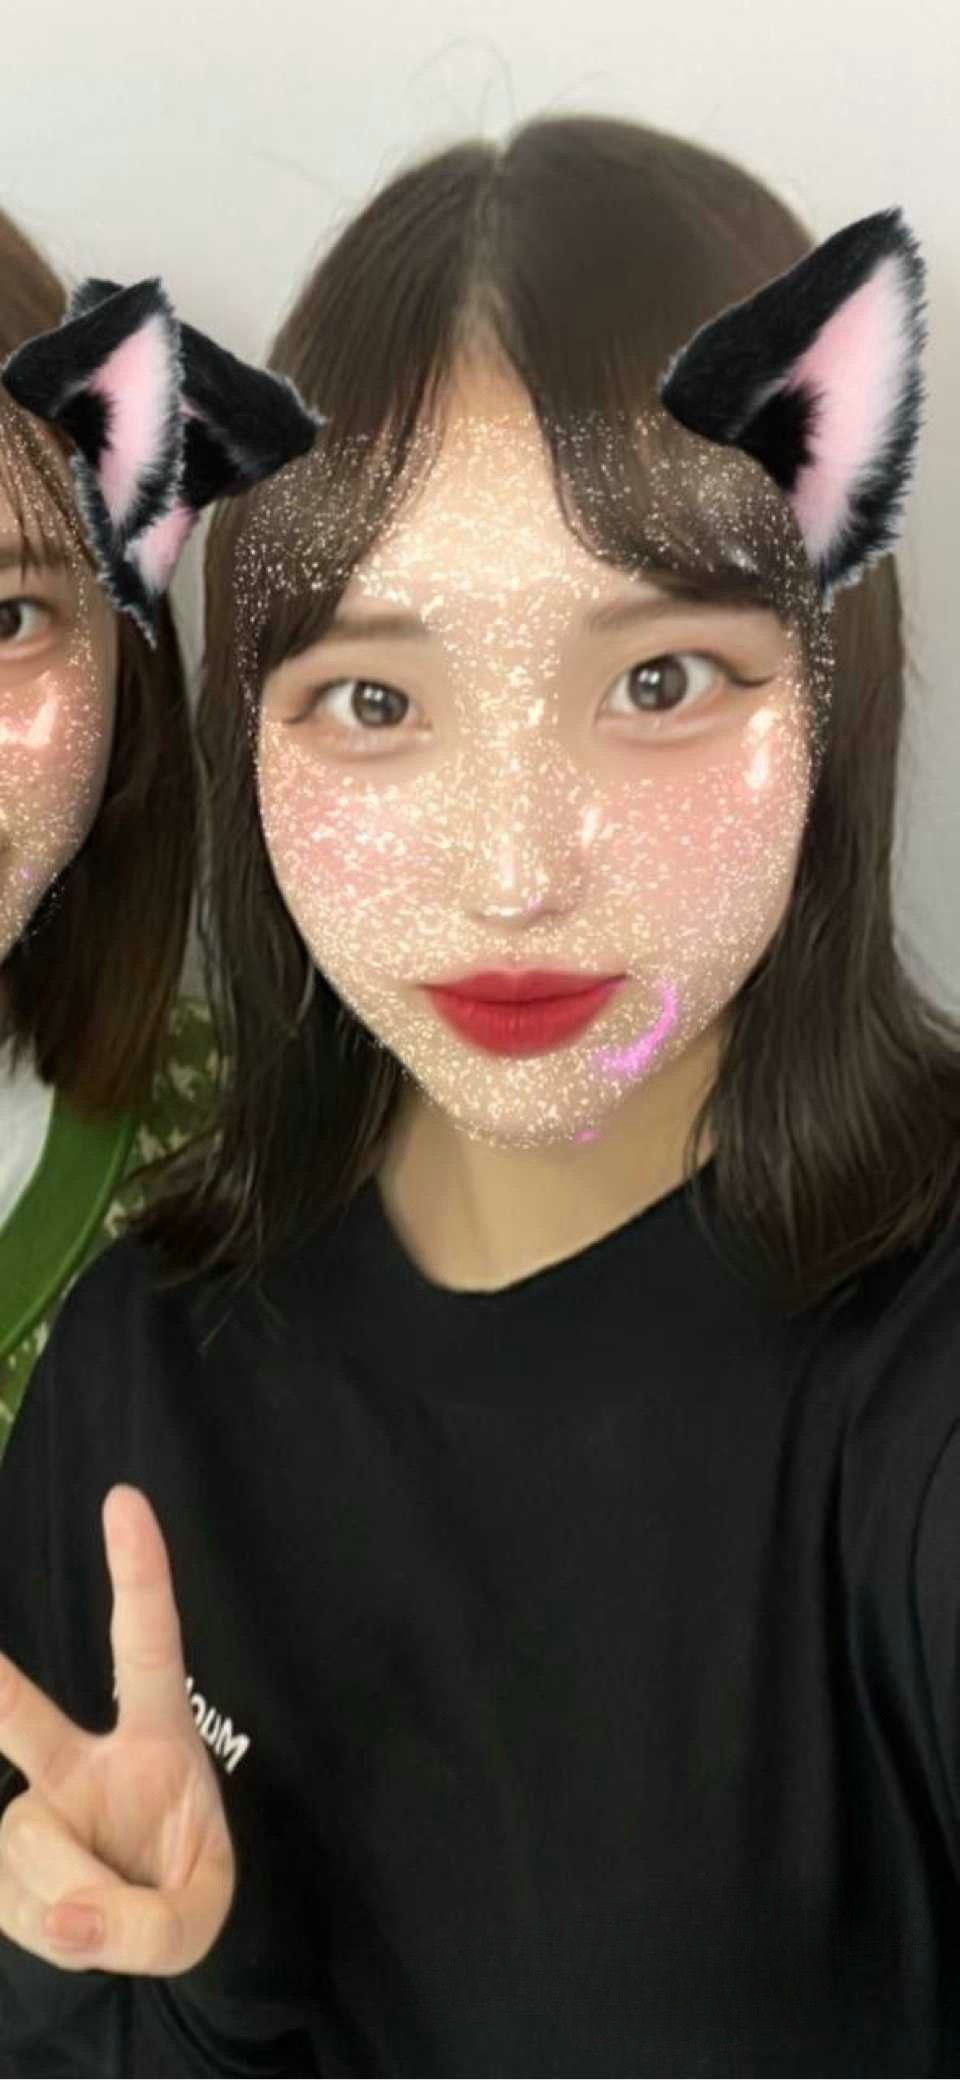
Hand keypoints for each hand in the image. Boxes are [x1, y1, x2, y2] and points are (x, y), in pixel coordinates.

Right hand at [0, 1484, 234, 1974]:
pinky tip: (65, 1924)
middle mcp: (82, 1762)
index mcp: (156, 1739)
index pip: (146, 1646)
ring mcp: (31, 1808)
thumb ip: (149, 1924)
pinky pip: (10, 1899)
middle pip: (23, 1719)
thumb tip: (67, 1918)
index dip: (139, 1573)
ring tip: (103, 1916)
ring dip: (72, 1905)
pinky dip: (46, 1930)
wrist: (136, 1942)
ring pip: (28, 1847)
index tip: (125, 1499)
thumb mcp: (198, 1920)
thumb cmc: (178, 1892)